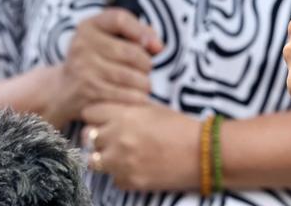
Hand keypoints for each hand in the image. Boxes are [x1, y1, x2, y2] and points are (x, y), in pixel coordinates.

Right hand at [45, 8, 162, 125]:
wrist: (64, 89)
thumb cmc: (98, 59)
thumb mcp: (112, 38)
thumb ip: (139, 33)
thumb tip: (158, 46)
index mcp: (89, 26)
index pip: (120, 19)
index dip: (142, 31)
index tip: (154, 45)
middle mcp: (82, 44)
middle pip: (131, 52)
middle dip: (146, 63)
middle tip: (146, 70)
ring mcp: (82, 68)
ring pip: (130, 76)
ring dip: (144, 82)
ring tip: (143, 84)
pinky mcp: (86, 91)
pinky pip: (123, 94)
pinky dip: (136, 97)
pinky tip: (137, 97)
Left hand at [81, 102, 196, 191]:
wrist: (204, 153)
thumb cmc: (182, 127)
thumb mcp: (154, 109)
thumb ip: (127, 108)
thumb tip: (108, 112)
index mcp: (124, 115)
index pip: (90, 112)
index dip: (98, 115)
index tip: (105, 119)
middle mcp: (117, 138)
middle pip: (87, 136)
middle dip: (99, 136)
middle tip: (114, 138)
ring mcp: (120, 162)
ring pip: (93, 161)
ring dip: (105, 157)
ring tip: (124, 155)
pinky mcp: (127, 181)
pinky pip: (112, 178)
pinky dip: (122, 174)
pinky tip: (138, 167)